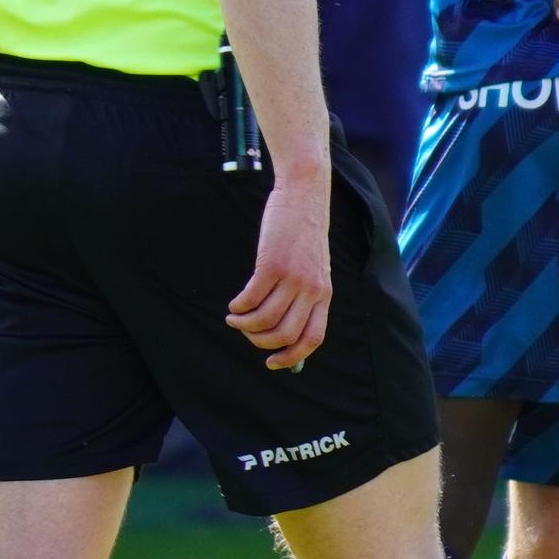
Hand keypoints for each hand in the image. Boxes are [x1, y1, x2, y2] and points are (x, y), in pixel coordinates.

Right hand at [226, 170, 333, 370]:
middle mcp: (312, 290)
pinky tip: (235, 304)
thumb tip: (283, 329)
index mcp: (324, 294)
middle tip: (245, 332)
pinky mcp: (273, 264)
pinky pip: (252, 298)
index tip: (272, 362)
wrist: (305, 196)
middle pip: (285, 334)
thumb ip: (304, 295)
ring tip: (234, 318)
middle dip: (260, 341)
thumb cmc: (304, 234)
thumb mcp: (314, 268)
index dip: (291, 357)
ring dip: (244, 325)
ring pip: (265, 319)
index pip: (313, 338)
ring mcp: (293, 277)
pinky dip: (239, 307)